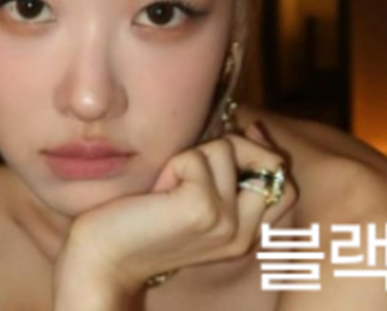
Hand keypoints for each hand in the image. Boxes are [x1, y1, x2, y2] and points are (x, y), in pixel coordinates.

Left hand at [55, 122, 297, 295]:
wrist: (102, 257)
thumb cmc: (143, 221)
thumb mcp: (197, 196)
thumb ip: (233, 171)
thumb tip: (258, 130)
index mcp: (246, 236)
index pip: (285, 184)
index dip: (264, 156)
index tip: (231, 146)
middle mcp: (244, 234)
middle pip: (265, 160)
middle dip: (227, 149)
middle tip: (187, 172)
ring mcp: (227, 224)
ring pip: (227, 149)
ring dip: (191, 158)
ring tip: (167, 189)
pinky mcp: (203, 209)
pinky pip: (198, 156)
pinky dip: (174, 164)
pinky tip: (157, 192)